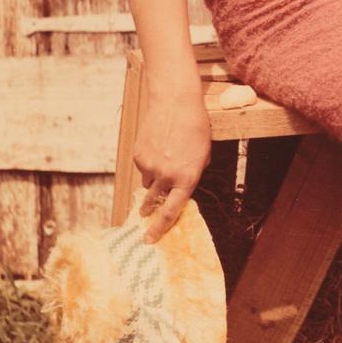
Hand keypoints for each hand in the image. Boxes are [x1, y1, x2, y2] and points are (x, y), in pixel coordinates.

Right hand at [134, 89, 211, 242]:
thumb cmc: (196, 126)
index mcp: (187, 178)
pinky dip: (148, 162)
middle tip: (144, 216)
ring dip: (152, 180)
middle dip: (148, 210)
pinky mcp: (138, 155)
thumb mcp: (203, 153)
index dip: (160, 228)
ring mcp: (150, 166)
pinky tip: (157, 146)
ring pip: (147, 183)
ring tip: (161, 162)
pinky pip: (142, 167)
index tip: (151, 239)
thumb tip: (184, 184)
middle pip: (154, 202)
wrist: (175, 103)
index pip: (172, 211)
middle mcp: (167, 176)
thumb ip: (194, 171)